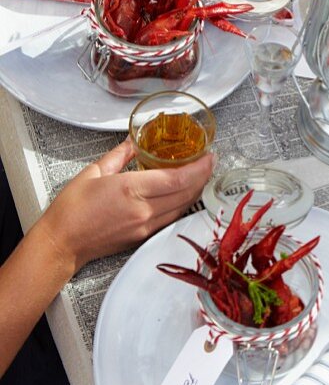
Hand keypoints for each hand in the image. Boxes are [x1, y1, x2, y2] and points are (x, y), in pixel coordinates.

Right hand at [37, 139, 212, 272]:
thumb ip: (120, 154)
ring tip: (200, 174)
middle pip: (187, 193)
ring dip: (196, 190)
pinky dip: (183, 203)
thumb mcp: (94, 171)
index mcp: (131, 190)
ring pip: (183, 206)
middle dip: (203, 176)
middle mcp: (143, 210)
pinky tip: (183, 193)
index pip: (178, 179)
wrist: (62, 243)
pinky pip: (172, 217)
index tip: (209, 156)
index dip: (200, 168)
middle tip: (209, 162)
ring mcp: (145, 225)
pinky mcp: (144, 236)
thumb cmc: (72, 211)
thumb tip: (134, 141)